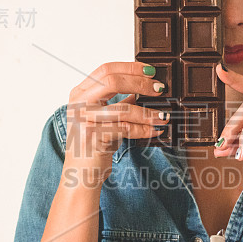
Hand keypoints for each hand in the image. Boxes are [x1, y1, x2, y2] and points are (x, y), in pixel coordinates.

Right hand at [65, 62, 167, 178]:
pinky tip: (155, 130)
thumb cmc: (92, 144)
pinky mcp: (95, 138)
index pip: (105, 70)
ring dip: (148, 112)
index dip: (130, 68)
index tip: (150, 71)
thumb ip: (116, 101)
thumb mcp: (101, 117)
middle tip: (159, 89)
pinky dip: (145, 130)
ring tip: (163, 116)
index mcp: (79, 93)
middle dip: (140, 83)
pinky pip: (127, 129)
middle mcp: (79, 104)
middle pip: (113, 82)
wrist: (80, 174)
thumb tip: (140, 88)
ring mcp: (85, 121)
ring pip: (123, 109)